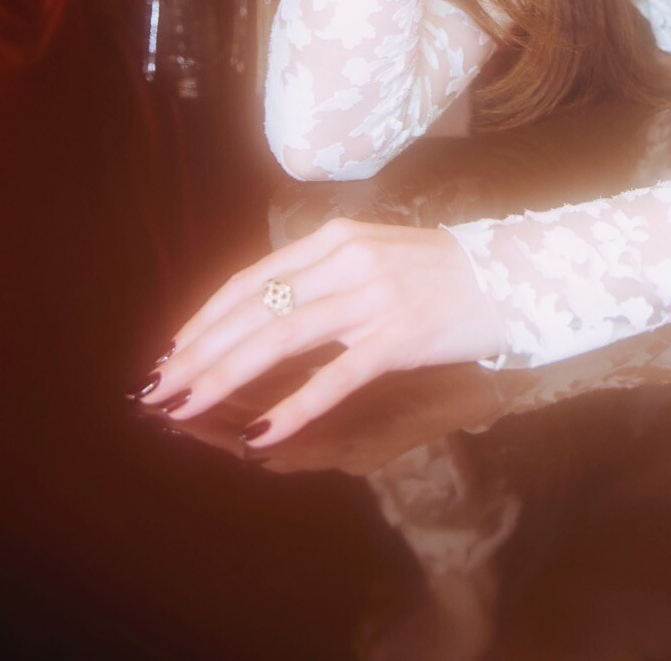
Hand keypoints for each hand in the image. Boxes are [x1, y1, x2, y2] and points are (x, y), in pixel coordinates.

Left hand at [136, 218, 510, 449]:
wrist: (512, 274)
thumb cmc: (439, 272)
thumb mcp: (374, 255)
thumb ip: (322, 278)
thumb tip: (262, 318)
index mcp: (336, 238)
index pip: (253, 279)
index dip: (206, 316)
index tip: (170, 351)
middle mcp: (348, 260)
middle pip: (257, 309)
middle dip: (200, 351)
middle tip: (158, 389)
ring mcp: (374, 295)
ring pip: (283, 338)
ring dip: (226, 375)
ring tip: (187, 405)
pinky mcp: (400, 334)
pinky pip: (335, 375)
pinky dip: (294, 406)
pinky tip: (261, 432)